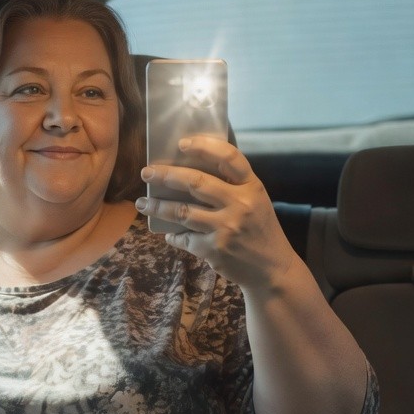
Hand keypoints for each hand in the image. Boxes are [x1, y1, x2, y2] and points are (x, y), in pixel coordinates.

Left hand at [136, 135, 296, 290]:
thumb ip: (234, 186)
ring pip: (182, 212)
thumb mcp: (256, 201)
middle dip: (166, 176)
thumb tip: (193, 171)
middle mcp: (240, 204)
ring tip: (141, 203)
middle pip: (197, 182)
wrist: (272, 269)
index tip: (181, 143)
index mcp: (252, 186)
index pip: (229, 157)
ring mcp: (226, 227)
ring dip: (157, 207)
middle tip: (146, 173)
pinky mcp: (215, 249)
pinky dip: (173, 236)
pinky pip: (185, 238)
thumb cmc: (260, 230)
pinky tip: (167, 234)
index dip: (204, 147)